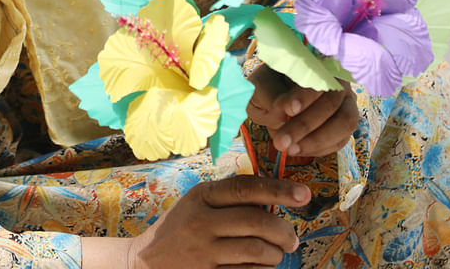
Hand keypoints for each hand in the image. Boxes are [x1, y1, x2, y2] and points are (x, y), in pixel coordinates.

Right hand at [81, 175, 307, 267]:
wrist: (145, 261)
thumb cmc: (180, 227)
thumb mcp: (197, 202)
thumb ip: (229, 198)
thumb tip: (275, 198)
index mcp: (202, 196)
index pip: (246, 188)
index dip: (278, 189)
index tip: (304, 194)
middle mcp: (202, 222)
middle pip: (258, 223)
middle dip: (284, 232)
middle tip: (291, 238)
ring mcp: (205, 252)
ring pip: (259, 252)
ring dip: (276, 255)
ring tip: (275, 254)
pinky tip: (260, 267)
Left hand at [246, 63, 358, 157]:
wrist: (274, 98)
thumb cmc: (268, 88)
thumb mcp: (260, 87)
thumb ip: (270, 95)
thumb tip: (285, 113)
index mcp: (314, 62)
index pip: (317, 75)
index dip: (305, 94)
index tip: (290, 110)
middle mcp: (336, 80)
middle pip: (332, 102)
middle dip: (305, 125)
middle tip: (281, 141)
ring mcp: (346, 102)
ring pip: (345, 122)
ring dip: (317, 141)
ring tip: (290, 150)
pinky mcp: (345, 123)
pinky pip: (342, 139)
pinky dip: (320, 148)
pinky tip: (298, 149)